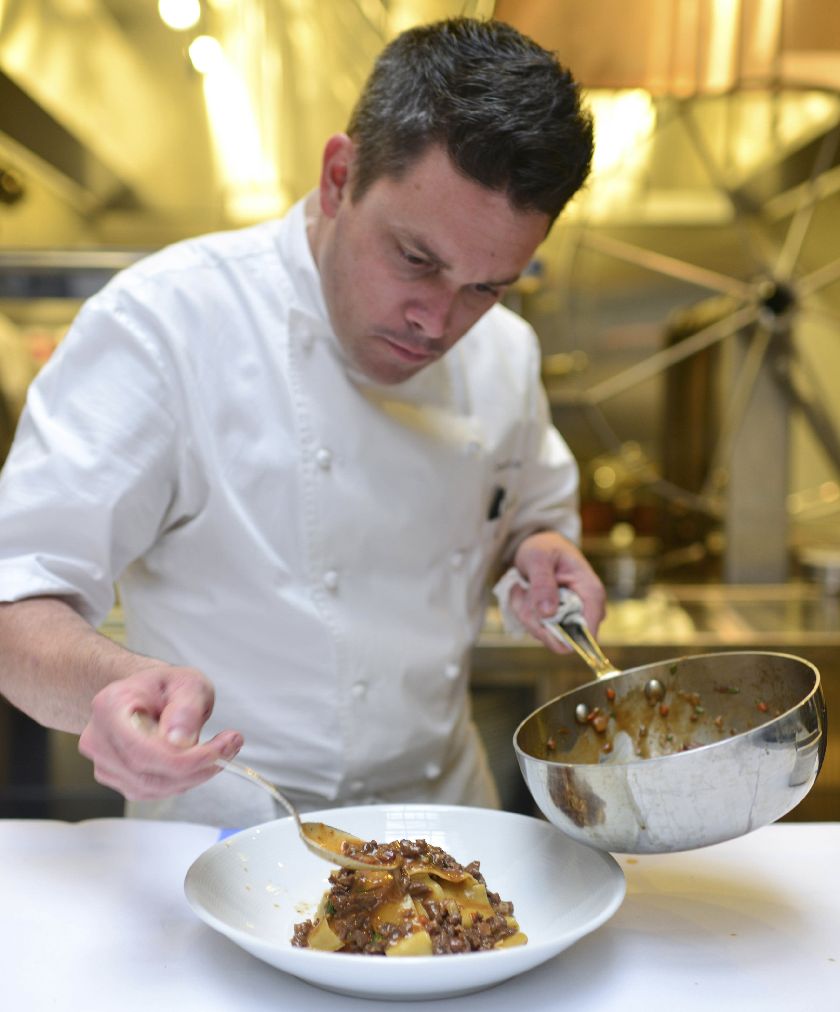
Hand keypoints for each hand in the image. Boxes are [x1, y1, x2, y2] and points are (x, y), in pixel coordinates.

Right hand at [78, 665, 242, 800]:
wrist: (146, 695)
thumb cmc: (164, 687)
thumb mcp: (187, 682)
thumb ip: (186, 707)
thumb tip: (180, 740)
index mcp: (109, 707)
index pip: (142, 749)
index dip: (184, 758)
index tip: (221, 748)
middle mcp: (98, 738)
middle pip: (147, 773)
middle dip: (196, 768)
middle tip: (230, 748)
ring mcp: (103, 762)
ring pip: (152, 787)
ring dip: (193, 777)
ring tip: (220, 751)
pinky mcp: (115, 778)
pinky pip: (152, 791)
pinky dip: (181, 782)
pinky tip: (198, 762)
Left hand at [510, 531, 605, 652]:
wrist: (542, 548)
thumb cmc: (545, 548)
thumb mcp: (539, 558)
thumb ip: (542, 584)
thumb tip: (549, 613)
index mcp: (591, 591)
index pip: (589, 628)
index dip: (567, 637)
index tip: (541, 624)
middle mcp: (585, 610)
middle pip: (561, 637)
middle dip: (533, 617)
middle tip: (521, 590)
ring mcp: (570, 618)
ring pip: (543, 633)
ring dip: (525, 611)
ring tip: (522, 586)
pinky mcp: (557, 622)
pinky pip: (535, 627)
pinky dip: (523, 610)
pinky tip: (522, 591)